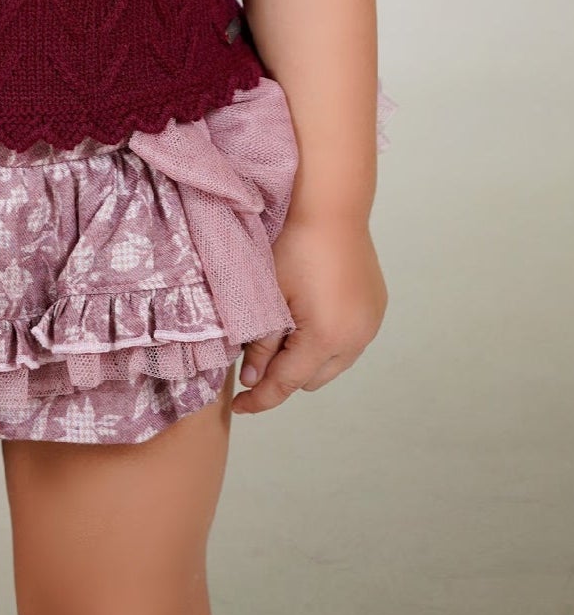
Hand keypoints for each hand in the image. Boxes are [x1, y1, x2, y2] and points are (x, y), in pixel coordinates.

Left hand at [231, 215, 387, 413]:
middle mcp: (356, 339)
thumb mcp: (269, 295)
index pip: (287, 384)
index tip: (240, 406)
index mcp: (327, 339)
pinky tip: (311, 312)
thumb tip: (252, 378)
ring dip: (309, 357)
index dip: (261, 398)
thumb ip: (260, 342)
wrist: (333, 207)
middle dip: (284, 373)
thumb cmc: (296, 245)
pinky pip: (349, 340)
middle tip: (258, 352)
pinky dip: (328, 339)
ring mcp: (370, 325)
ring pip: (333, 363)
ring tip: (285, 329)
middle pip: (311, 379)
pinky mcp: (376, 309)